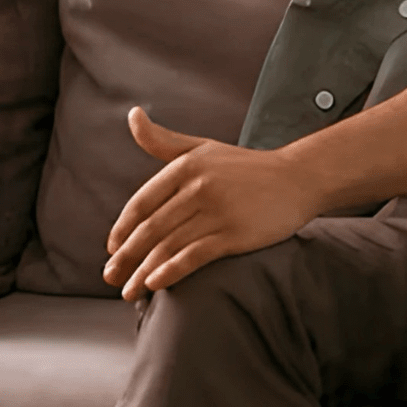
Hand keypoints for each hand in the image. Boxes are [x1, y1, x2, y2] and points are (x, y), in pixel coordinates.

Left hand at [103, 107, 320, 300]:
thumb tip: (133, 114)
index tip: (111, 248)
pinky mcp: (235, 234)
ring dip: (142, 272)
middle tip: (109, 276)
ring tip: (128, 292)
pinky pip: (195, 256)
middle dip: (126, 257)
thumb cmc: (244, 166)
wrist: (297, 178)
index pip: (141, 203)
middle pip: (151, 228)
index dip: (122, 228)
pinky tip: (155, 284)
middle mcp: (197, 187)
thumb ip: (162, 140)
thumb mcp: (201, 147)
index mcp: (184, 166)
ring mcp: (217, 211)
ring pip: (168, 246)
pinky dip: (171, 271)